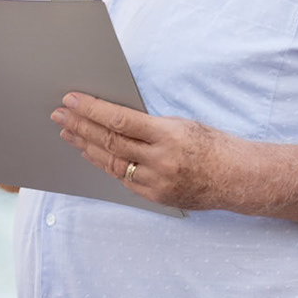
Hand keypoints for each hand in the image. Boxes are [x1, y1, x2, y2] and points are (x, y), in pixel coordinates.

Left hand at [50, 92, 239, 211]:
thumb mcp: (181, 124)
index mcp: (168, 135)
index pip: (120, 120)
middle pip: (109, 142)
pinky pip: (122, 178)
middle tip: (59, 115)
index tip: (72, 100)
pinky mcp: (155, 197)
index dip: (92, 109)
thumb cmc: (211, 145)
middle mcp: (160, 161)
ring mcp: (156, 182)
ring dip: (85, 146)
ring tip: (68, 133)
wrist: (238, 178)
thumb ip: (148, 126)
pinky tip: (91, 153)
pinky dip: (104, 164)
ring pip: (110, 163)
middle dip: (80, 126)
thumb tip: (111, 118)